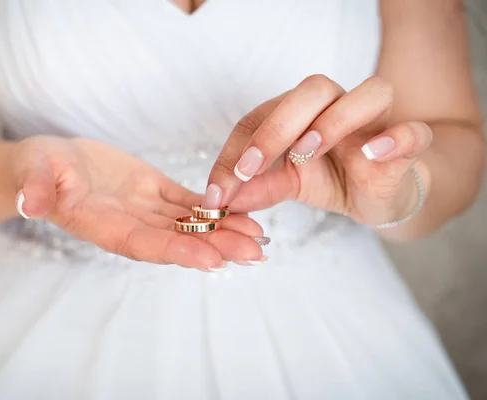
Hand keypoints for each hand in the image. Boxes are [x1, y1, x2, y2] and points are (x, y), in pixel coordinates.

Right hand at [11, 136, 263, 269]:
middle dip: (216, 246)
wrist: (49, 162)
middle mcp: (130, 224)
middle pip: (177, 240)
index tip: (213, 259)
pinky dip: (213, 207)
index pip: (145, 244)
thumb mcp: (31, 172)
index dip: (178, 251)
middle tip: (255, 253)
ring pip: (189, 224)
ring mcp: (145, 209)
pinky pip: (186, 202)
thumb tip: (29, 203)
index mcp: (103, 226)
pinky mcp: (153, 191)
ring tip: (258, 235)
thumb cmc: (35, 168)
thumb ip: (35, 188)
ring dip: (223, 230)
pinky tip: (241, 210)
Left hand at [205, 75, 432, 227]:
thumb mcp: (286, 186)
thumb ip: (256, 189)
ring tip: (306, 153)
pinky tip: (371, 154)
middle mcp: (339, 106)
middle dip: (277, 126)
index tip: (221, 188)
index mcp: (303, 112)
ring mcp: (376, 123)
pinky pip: (415, 131)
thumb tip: (219, 198)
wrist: (378, 196)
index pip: (265, 113)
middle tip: (253, 167)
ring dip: (334, 121)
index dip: (239, 148)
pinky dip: (396, 139)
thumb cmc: (330, 179)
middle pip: (314, 89)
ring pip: (370, 93)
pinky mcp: (407, 147)